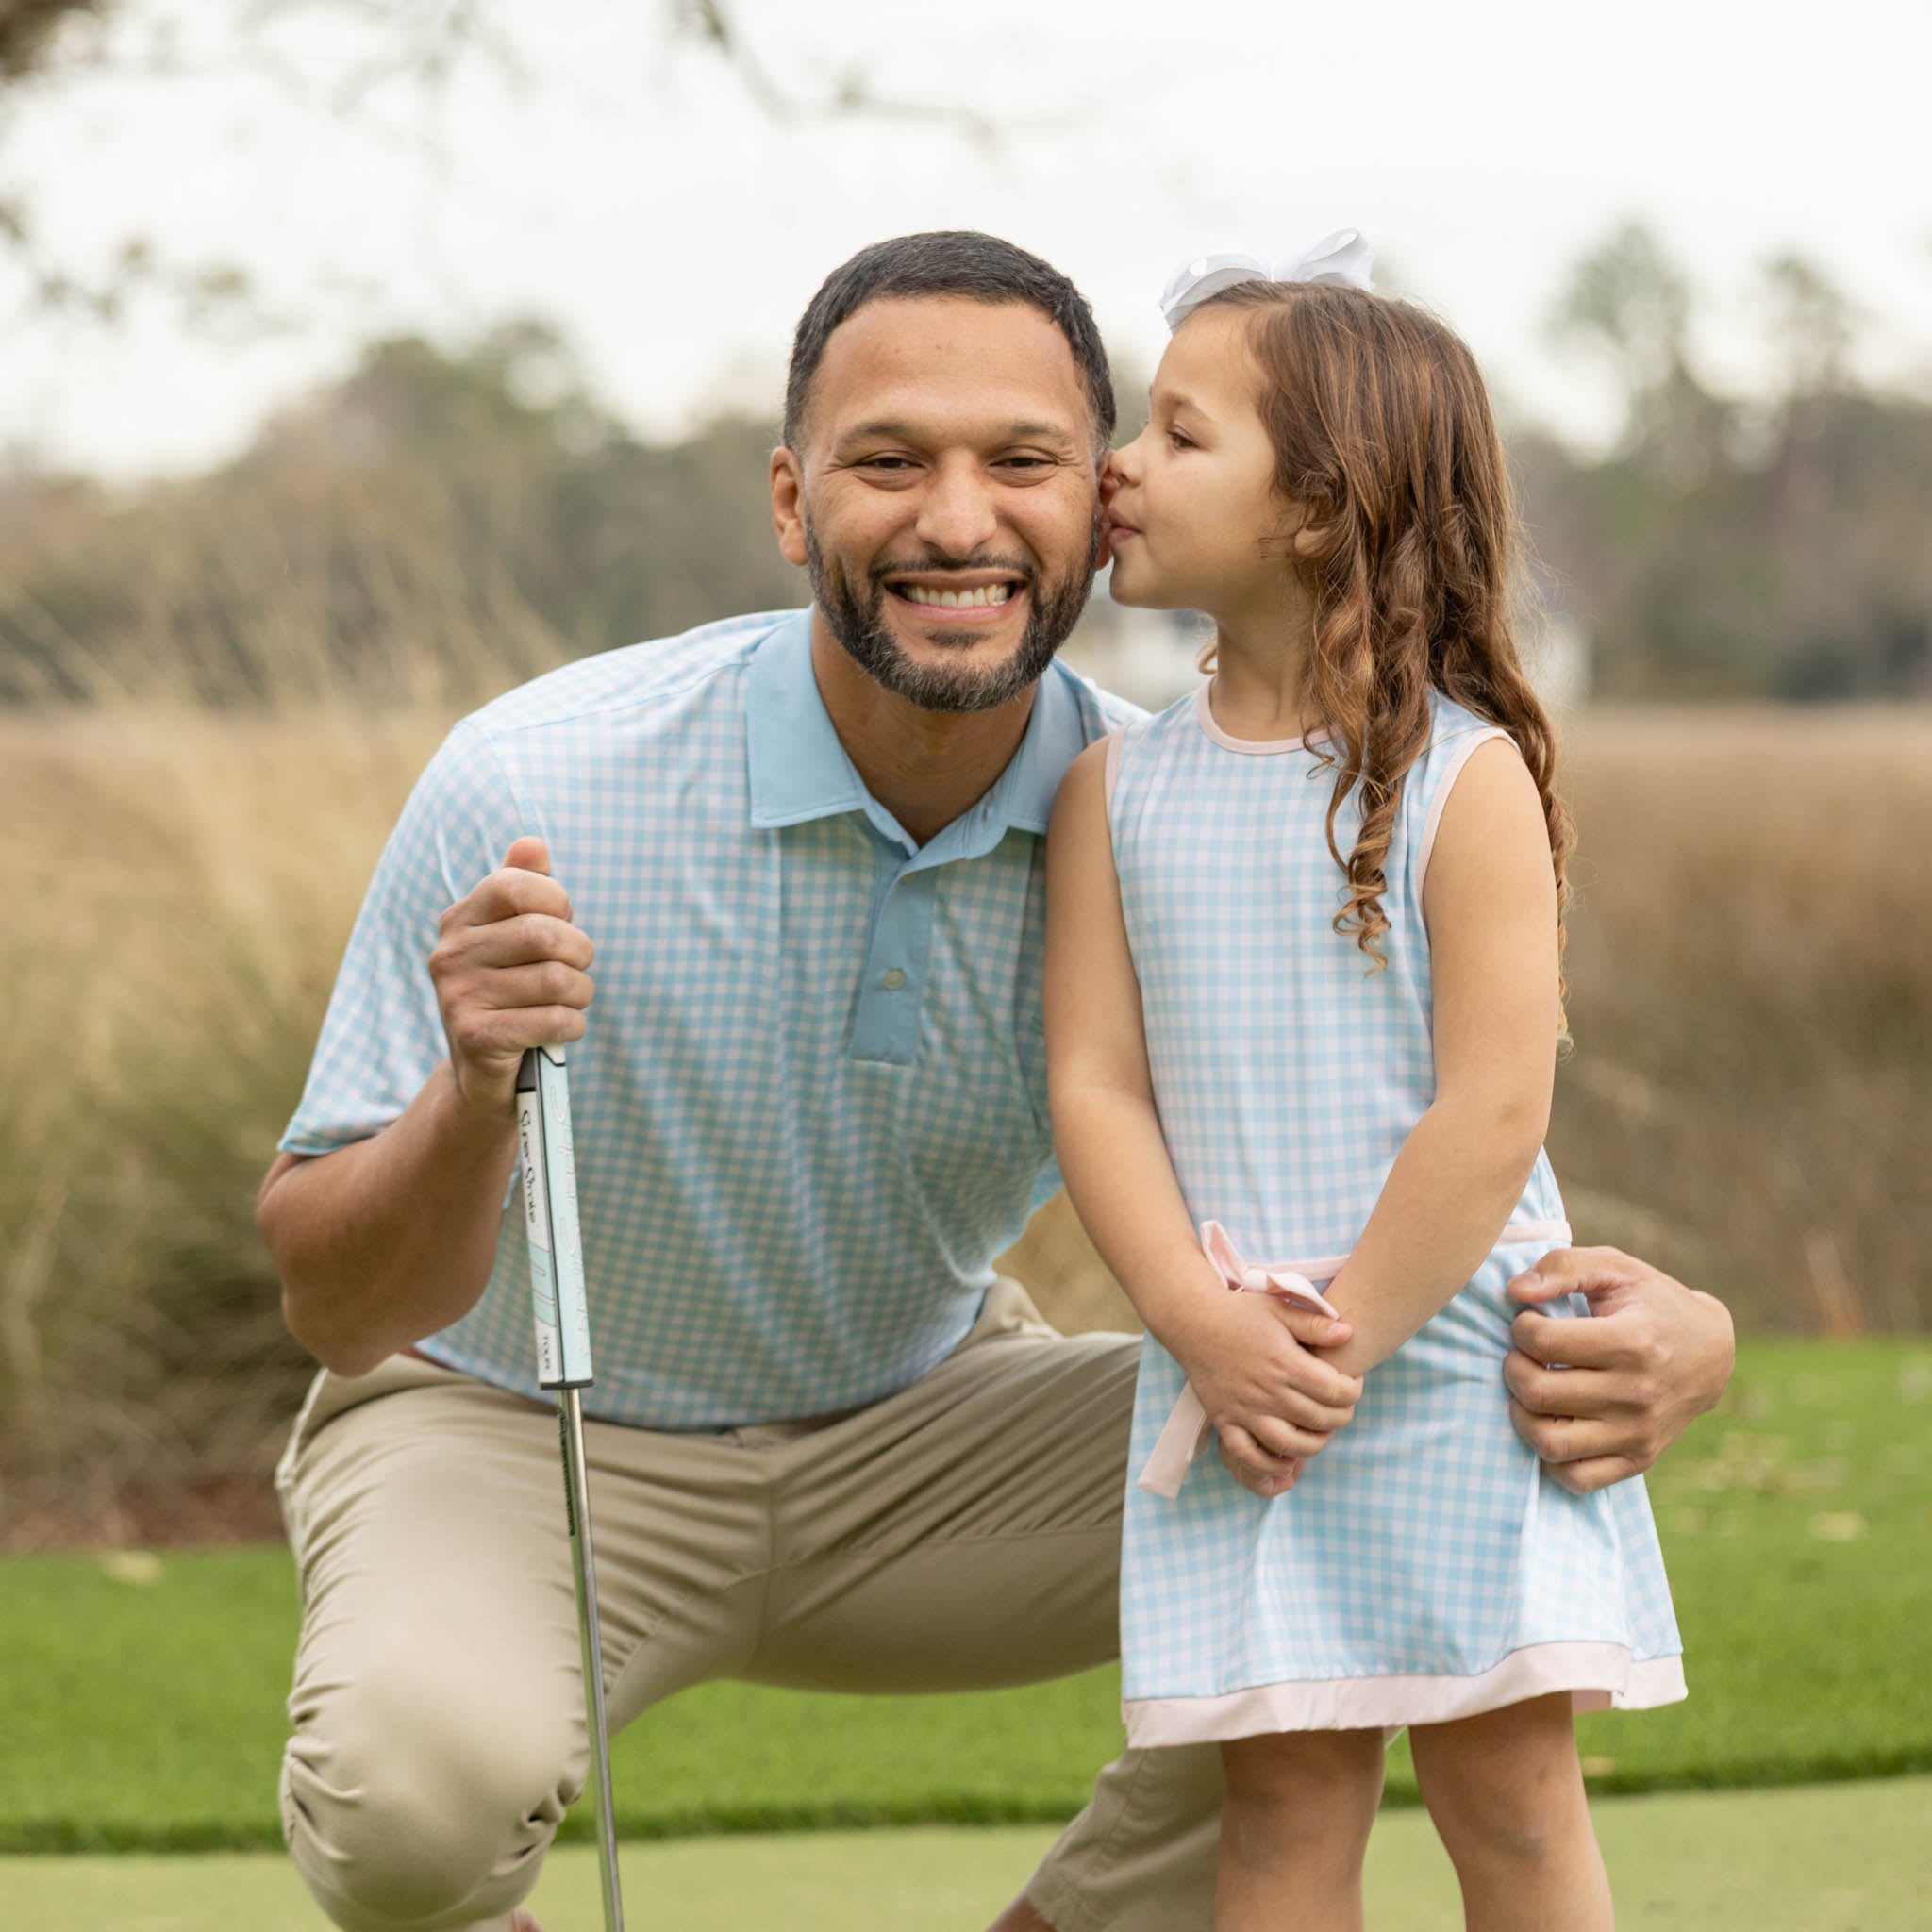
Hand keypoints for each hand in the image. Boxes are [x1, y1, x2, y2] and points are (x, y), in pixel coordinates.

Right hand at [427, 837, 595, 1118]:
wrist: (484, 1073)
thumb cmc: (510, 993)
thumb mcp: (512, 937)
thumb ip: (523, 886)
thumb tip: (532, 844)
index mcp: (460, 920)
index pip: (517, 886)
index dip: (557, 902)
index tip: (563, 922)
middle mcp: (450, 954)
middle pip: (545, 935)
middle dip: (580, 953)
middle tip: (578, 969)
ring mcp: (458, 997)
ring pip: (556, 981)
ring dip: (581, 995)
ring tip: (570, 1002)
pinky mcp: (476, 1037)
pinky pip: (553, 1020)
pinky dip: (572, 1025)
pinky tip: (561, 1029)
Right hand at [1163, 1291, 1360, 1498]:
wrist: (1193, 1321)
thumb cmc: (1239, 1313)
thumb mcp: (1279, 1308)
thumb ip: (1314, 1324)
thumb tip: (1349, 1333)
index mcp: (1284, 1363)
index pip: (1335, 1391)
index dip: (1353, 1391)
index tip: (1352, 1384)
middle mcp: (1267, 1391)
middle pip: (1319, 1420)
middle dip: (1341, 1417)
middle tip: (1342, 1408)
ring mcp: (1244, 1410)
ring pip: (1290, 1444)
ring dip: (1314, 1445)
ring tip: (1320, 1432)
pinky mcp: (1225, 1421)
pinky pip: (1248, 1456)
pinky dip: (1269, 1465)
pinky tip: (1285, 1460)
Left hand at [1503, 1246, 1734, 1493]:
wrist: (1711, 1353)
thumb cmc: (1650, 1304)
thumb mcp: (1614, 1268)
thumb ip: (1562, 1266)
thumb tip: (1514, 1291)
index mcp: (1631, 1342)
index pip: (1543, 1343)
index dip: (1521, 1327)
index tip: (1530, 1322)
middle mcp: (1637, 1394)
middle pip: (1538, 1394)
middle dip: (1513, 1368)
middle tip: (1523, 1355)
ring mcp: (1638, 1433)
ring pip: (1550, 1443)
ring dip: (1522, 1415)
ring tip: (1532, 1389)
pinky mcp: (1639, 1460)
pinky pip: (1576, 1479)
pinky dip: (1550, 1458)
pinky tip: (1551, 1423)